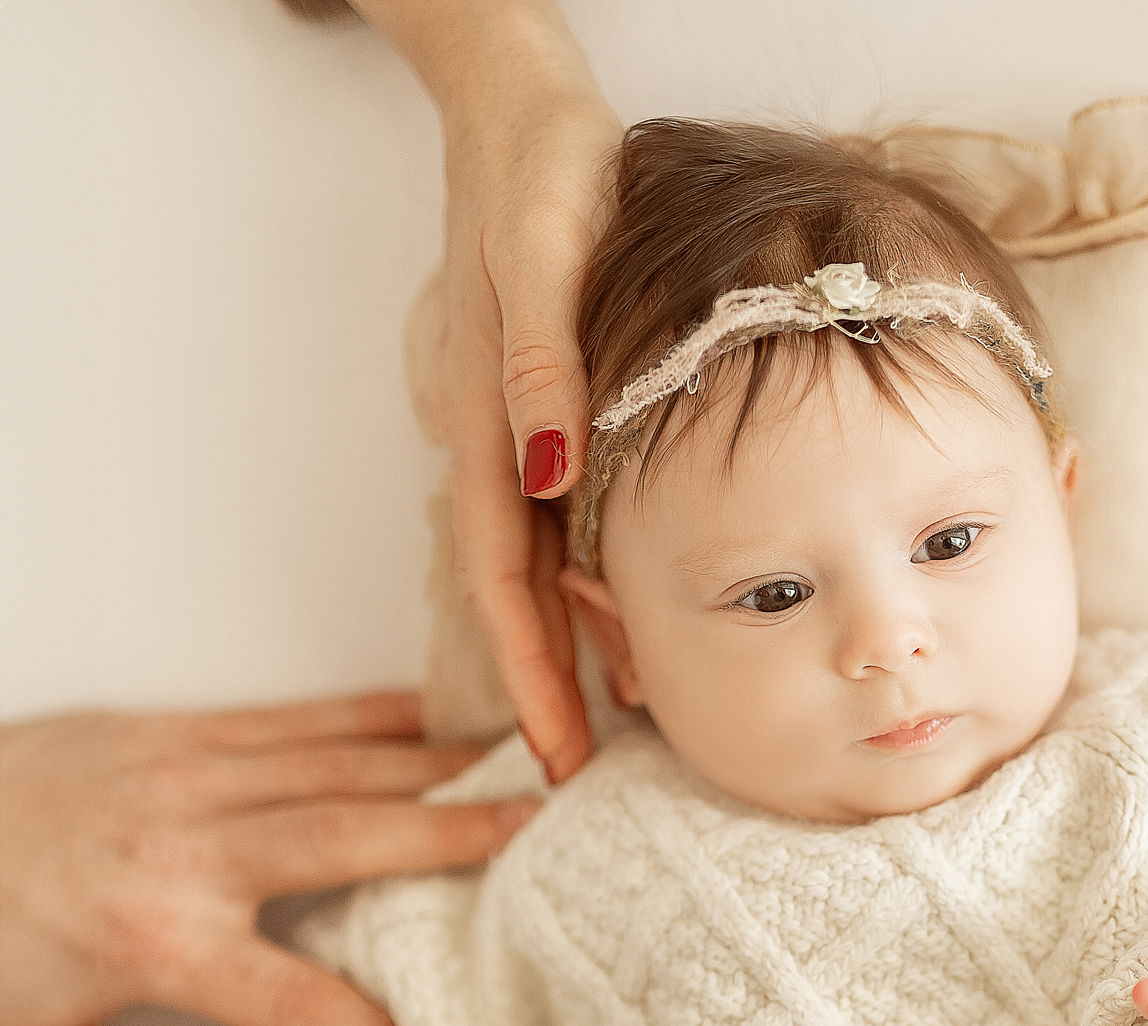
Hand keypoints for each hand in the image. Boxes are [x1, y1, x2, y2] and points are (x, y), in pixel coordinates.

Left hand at [0, 698, 537, 1025]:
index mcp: (159, 942)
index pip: (298, 1001)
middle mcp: (187, 851)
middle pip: (347, 842)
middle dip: (452, 841)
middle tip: (540, 834)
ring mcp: (185, 779)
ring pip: (334, 768)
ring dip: (433, 768)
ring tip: (519, 767)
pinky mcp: (174, 735)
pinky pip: (292, 721)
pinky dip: (370, 717)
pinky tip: (432, 716)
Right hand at [425, 54, 619, 775]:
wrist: (521, 106)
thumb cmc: (539, 171)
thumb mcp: (541, 254)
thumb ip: (542, 366)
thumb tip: (550, 475)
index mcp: (489, 428)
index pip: (500, 581)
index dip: (527, 670)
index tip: (551, 752)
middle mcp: (499, 446)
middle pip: (518, 595)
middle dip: (546, 688)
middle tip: (576, 776)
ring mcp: (521, 436)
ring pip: (545, 567)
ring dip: (575, 644)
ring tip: (619, 723)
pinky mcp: (550, 415)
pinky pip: (567, 523)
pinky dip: (596, 580)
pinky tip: (636, 616)